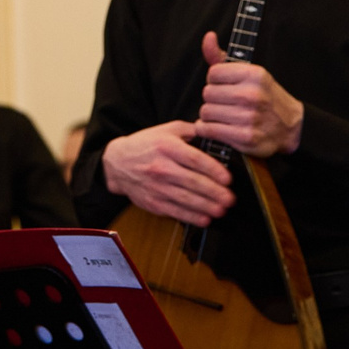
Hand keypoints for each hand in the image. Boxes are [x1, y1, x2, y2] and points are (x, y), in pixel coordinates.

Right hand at [101, 120, 232, 226]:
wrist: (117, 163)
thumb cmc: (146, 145)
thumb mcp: (167, 130)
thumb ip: (191, 130)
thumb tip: (214, 131)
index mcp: (167, 147)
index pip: (194, 159)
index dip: (213, 170)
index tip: (228, 178)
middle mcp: (161, 167)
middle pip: (192, 182)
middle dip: (214, 192)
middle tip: (230, 198)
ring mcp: (156, 187)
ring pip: (185, 199)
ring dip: (206, 206)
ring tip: (222, 210)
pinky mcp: (153, 202)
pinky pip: (174, 211)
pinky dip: (191, 217)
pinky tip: (204, 219)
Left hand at [195, 31, 303, 155]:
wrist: (291, 127)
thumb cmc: (264, 96)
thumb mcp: (248, 72)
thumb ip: (222, 56)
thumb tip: (208, 36)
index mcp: (255, 74)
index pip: (213, 73)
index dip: (216, 81)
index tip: (226, 86)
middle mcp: (252, 94)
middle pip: (207, 93)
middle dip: (213, 99)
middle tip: (226, 103)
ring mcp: (249, 117)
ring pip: (205, 112)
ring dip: (210, 116)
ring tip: (224, 116)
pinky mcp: (245, 138)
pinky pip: (209, 130)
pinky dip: (208, 130)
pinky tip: (219, 127)